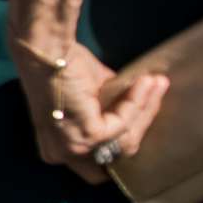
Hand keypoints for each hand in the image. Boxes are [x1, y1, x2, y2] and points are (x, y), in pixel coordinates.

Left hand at [13, 40, 169, 182]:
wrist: (46, 48)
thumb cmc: (63, 66)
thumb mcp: (91, 95)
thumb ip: (111, 109)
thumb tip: (141, 106)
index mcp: (58, 149)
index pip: (105, 154)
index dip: (131, 134)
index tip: (149, 108)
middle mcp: (62, 154)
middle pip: (120, 150)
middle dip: (143, 121)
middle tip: (156, 90)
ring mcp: (74, 148)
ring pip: (127, 138)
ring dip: (145, 108)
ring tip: (156, 82)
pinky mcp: (87, 135)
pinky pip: (124, 122)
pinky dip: (137, 102)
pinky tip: (145, 82)